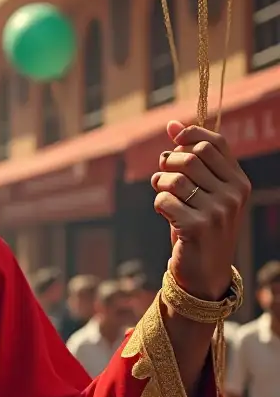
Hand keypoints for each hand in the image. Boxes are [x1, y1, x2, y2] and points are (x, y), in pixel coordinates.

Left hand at [151, 120, 249, 299]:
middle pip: (190, 157)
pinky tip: (166, 214)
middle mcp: (233, 195)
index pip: (214, 143)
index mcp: (239, 182)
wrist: (205, 273)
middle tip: (163, 175)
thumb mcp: (202, 192)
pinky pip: (164, 200)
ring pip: (175, 178)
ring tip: (162, 194)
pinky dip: (158, 203)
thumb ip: (192, 160)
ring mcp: (218, 211)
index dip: (190, 135)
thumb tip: (172, 123)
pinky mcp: (197, 227)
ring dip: (160, 183)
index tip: (174, 138)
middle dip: (168, 162)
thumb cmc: (199, 225)